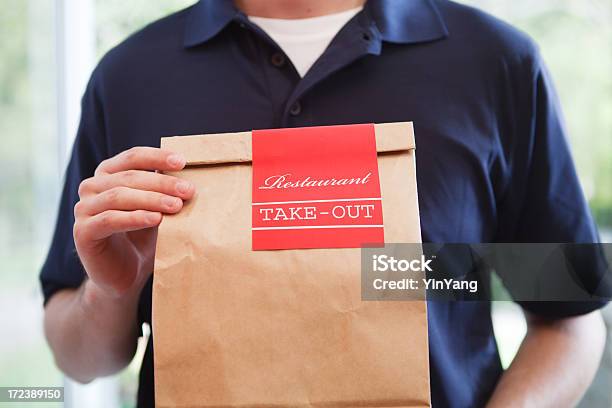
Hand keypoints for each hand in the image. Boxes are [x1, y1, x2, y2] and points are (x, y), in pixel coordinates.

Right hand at [73, 147, 193, 296]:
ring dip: (151, 199)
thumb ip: (164, 191)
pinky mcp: (82, 232)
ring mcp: (83, 209)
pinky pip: (110, 220)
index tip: (182, 162)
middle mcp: (91, 187)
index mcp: (108, 174)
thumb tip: (188, 176)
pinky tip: (156, 219)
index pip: (133, 157)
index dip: (157, 157)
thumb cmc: (143, 238)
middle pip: (129, 177)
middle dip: (162, 182)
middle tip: (187, 190)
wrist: (126, 275)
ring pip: (119, 196)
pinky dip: (135, 218)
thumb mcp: (156, 209)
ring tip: (176, 206)